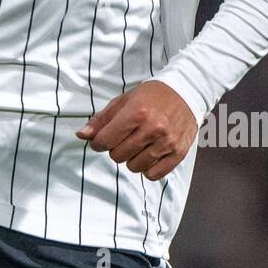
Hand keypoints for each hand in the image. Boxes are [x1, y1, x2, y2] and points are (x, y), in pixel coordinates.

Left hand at [74, 81, 198, 179]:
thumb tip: (82, 135)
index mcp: (137, 112)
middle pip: (118, 156)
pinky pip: (153, 174)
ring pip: (134, 167)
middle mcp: (153, 128)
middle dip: (116, 149)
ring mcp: (167, 142)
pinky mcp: (178, 153)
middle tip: (125, 138)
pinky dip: (147, 168)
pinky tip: (149, 154)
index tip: (102, 139)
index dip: (98, 142)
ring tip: (138, 145)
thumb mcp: (124, 101)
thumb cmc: (151, 96)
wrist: (186, 92)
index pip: (105, 141)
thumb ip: (102, 120)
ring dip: (131, 159)